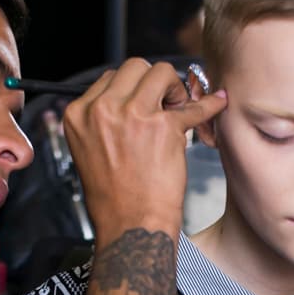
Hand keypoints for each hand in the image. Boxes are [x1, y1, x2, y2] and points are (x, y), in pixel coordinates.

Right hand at [62, 58, 226, 241]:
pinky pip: (194, 105)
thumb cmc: (113, 198)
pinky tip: (216, 105)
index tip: (144, 106)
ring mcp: (132, 115)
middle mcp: (101, 110)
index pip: (109, 78)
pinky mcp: (163, 126)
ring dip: (174, 89)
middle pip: (134, 67)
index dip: (131, 90)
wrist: (130, 227)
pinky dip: (209, 106)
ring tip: (177, 113)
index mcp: (77, 114)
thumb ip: (103, 120)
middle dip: (153, 82)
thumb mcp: (89, 150)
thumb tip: (132, 97)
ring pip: (161, 71)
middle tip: (164, 107)